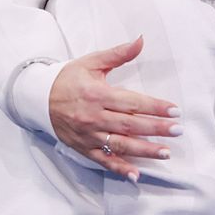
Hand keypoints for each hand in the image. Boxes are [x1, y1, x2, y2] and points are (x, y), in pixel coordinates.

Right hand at [48, 36, 180, 178]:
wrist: (37, 98)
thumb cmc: (68, 78)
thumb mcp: (92, 62)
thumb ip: (118, 53)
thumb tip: (141, 40)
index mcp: (97, 94)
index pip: (132, 102)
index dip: (154, 107)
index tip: (174, 110)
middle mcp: (93, 117)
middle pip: (130, 125)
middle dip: (156, 129)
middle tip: (178, 131)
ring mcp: (87, 135)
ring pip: (119, 145)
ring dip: (144, 150)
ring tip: (166, 153)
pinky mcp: (82, 147)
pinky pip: (102, 160)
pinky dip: (118, 167)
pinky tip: (135, 174)